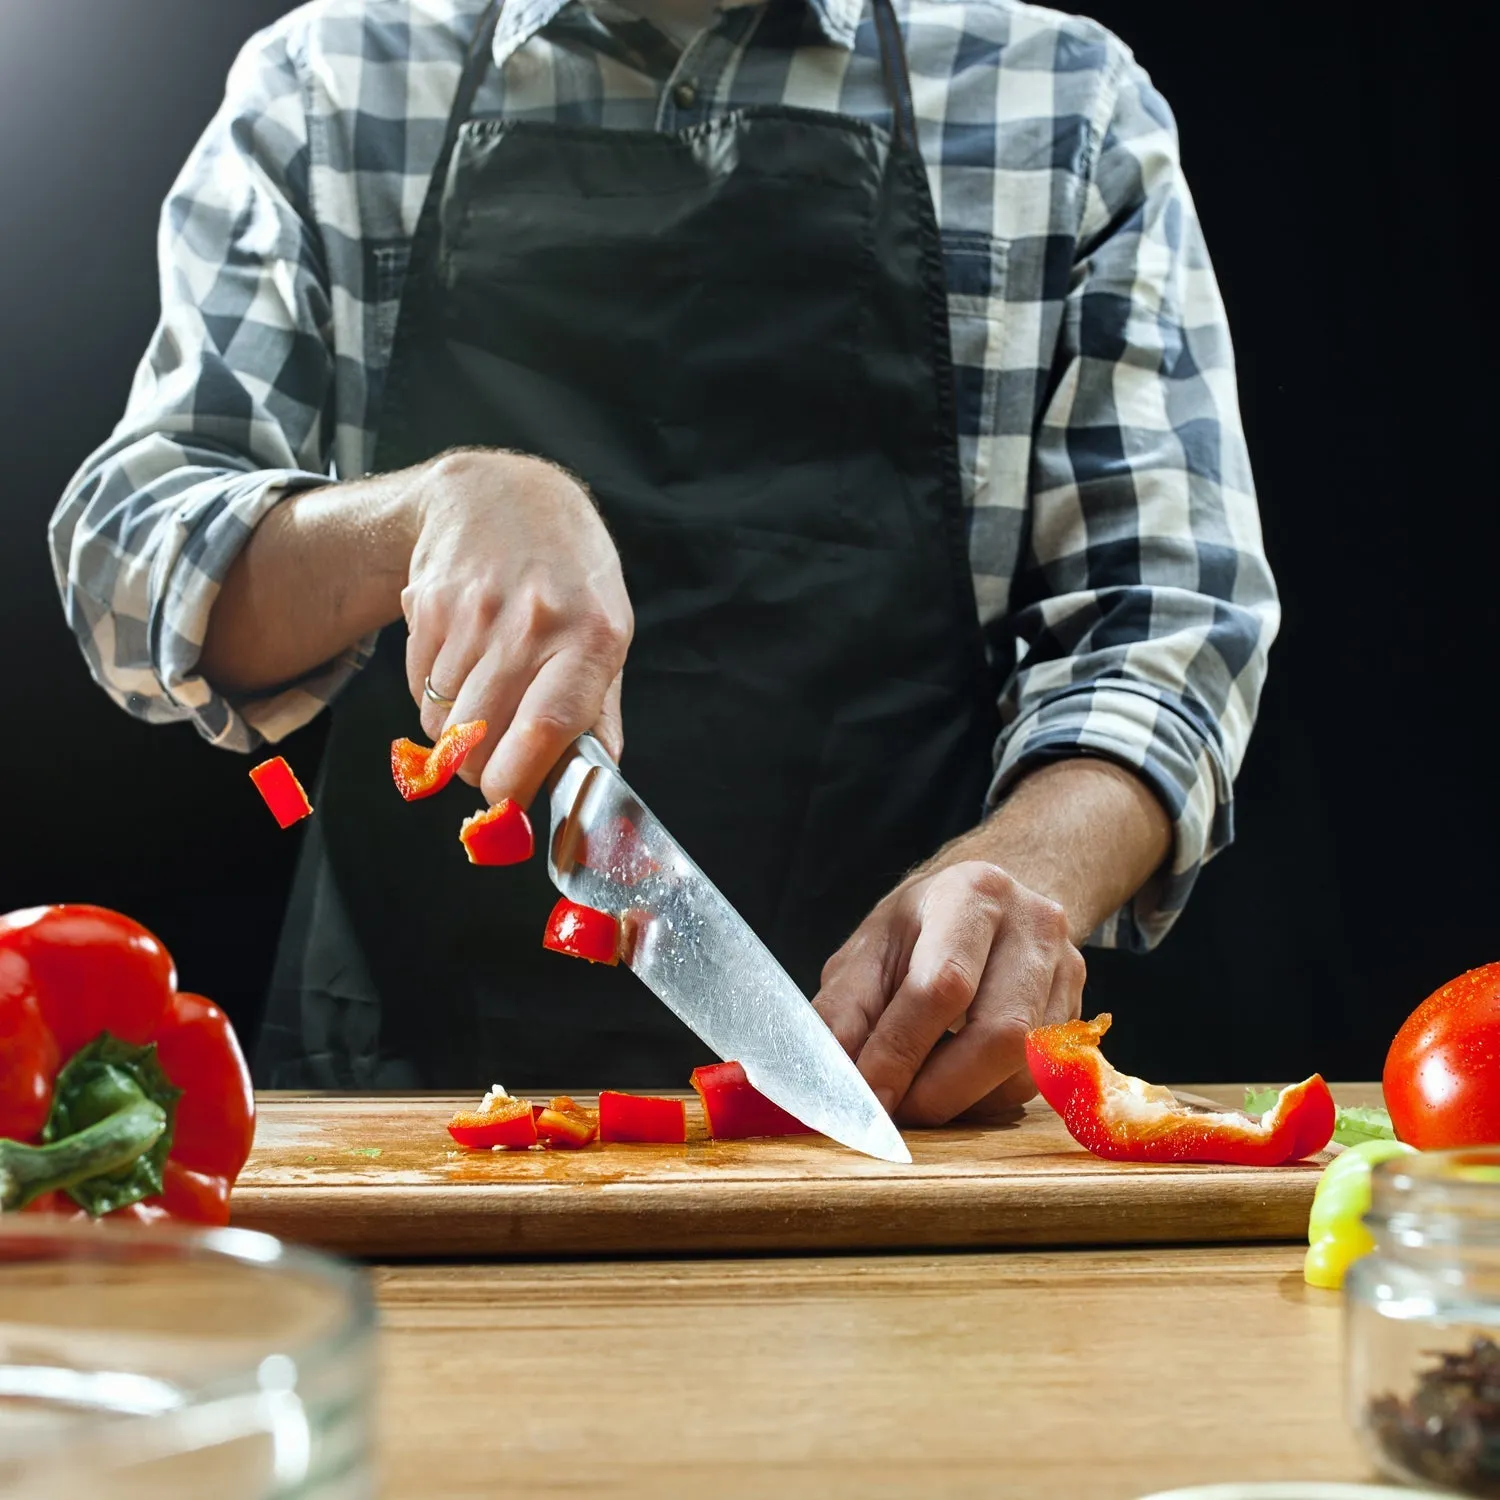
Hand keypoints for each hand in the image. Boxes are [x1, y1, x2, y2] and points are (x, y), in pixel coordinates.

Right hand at [403, 449, 632, 808]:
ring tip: (481, 706)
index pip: (545, 728)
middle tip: (494, 765)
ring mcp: (475, 612)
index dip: (517, 781)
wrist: (502, 495)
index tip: (509, 804)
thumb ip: (599, 711)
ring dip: (455, 738)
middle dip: (481, 771)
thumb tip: (595, 780)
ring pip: (443, 723)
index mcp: (590, 638)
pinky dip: (433, 702)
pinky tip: (459, 670)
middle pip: (481, 738)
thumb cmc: (568, 576)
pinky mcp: (428, 605)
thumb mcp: (607, 632)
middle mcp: (532, 623)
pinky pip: (419, 691)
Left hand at [812, 860, 1085, 1125]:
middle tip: (893, 1112)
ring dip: (962, 1101)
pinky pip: (1037, 1081)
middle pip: (1000, 1032)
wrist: (990, 905)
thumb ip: (844, 1010)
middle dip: (937, 1090)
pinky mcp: (1079, 1012)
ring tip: (916, 1094)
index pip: (943, 984)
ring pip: (1024, 1067)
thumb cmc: (920, 928)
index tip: (868, 1099)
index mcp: (972, 893)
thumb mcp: (870, 948)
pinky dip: (986, 1098)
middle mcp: (1034, 925)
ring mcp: (1068, 969)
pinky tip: (954, 1084)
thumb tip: (828, 1078)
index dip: (901, 1051)